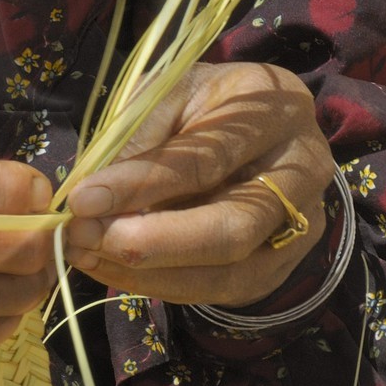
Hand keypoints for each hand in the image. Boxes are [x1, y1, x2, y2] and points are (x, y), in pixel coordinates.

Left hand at [62, 61, 333, 309]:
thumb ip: (139, 136)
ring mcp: (300, 226)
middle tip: (84, 238)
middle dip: (152, 241)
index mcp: (275, 112)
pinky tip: (115, 270)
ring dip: (149, 272)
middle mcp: (302, 172)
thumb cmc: (205, 106)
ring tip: (87, 255)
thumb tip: (96, 194)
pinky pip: (220, 291)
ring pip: (229, 271)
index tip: (83, 199)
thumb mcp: (170, 94)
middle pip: (232, 226)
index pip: (206, 159)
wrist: (256, 134)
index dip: (141, 183)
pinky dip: (161, 285)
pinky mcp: (281, 267)